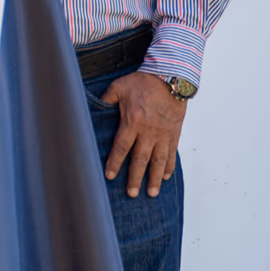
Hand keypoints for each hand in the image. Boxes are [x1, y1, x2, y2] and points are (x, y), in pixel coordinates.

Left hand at [101, 71, 185, 197]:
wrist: (171, 77)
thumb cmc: (143, 81)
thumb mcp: (119, 87)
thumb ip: (107, 99)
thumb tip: (95, 106)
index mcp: (132, 122)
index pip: (121, 147)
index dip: (115, 162)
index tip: (110, 176)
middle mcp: (148, 131)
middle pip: (140, 159)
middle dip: (135, 178)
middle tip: (132, 193)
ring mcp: (163, 133)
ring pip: (158, 160)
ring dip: (154, 178)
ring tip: (151, 193)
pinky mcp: (174, 132)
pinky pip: (172, 153)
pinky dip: (169, 166)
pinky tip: (165, 176)